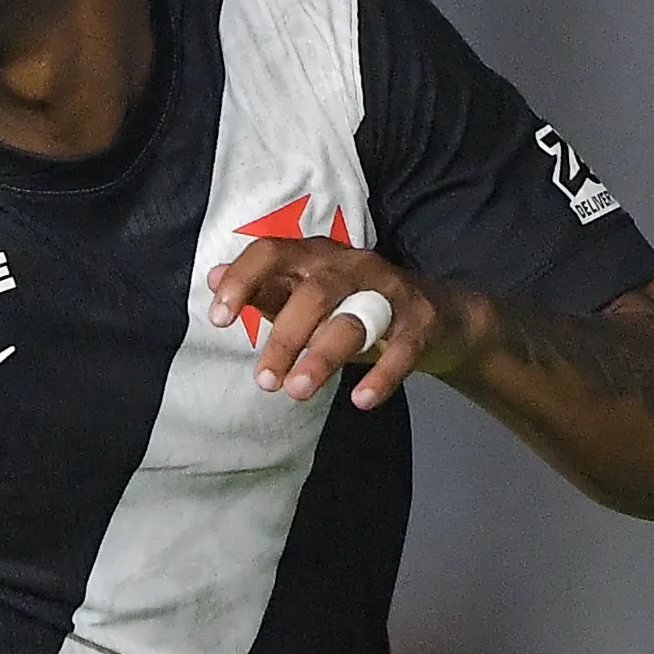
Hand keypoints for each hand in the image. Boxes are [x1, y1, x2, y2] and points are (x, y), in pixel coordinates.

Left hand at [205, 238, 475, 411]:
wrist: (439, 315)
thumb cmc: (356, 306)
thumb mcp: (308, 298)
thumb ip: (267, 291)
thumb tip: (214, 277)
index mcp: (317, 256)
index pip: (273, 253)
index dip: (243, 280)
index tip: (219, 318)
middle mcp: (354, 265)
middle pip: (314, 293)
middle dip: (285, 337)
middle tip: (264, 382)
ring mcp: (391, 291)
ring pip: (353, 319)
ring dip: (322, 357)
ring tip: (298, 392)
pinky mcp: (422, 321)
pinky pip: (403, 348)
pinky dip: (382, 375)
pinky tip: (361, 399)